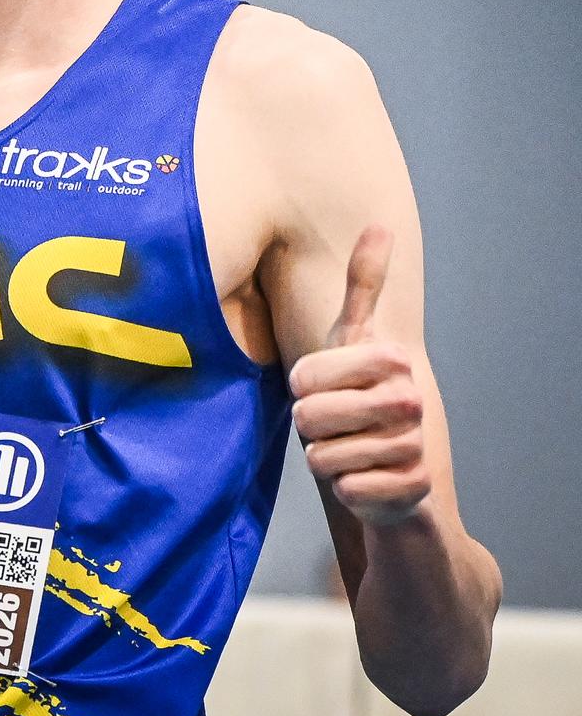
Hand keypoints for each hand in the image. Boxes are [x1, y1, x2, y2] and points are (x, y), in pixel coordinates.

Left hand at [288, 225, 430, 525]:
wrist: (398, 474)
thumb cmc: (361, 398)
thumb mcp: (354, 340)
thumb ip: (364, 286)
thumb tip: (381, 224)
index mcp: (391, 360)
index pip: (302, 377)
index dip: (302, 388)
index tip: (325, 387)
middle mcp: (411, 400)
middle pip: (308, 418)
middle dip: (311, 427)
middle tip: (336, 425)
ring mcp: (413, 446)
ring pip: (320, 457)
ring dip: (327, 460)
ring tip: (353, 452)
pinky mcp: (409, 491)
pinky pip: (343, 489)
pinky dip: (346, 490)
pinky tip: (368, 482)